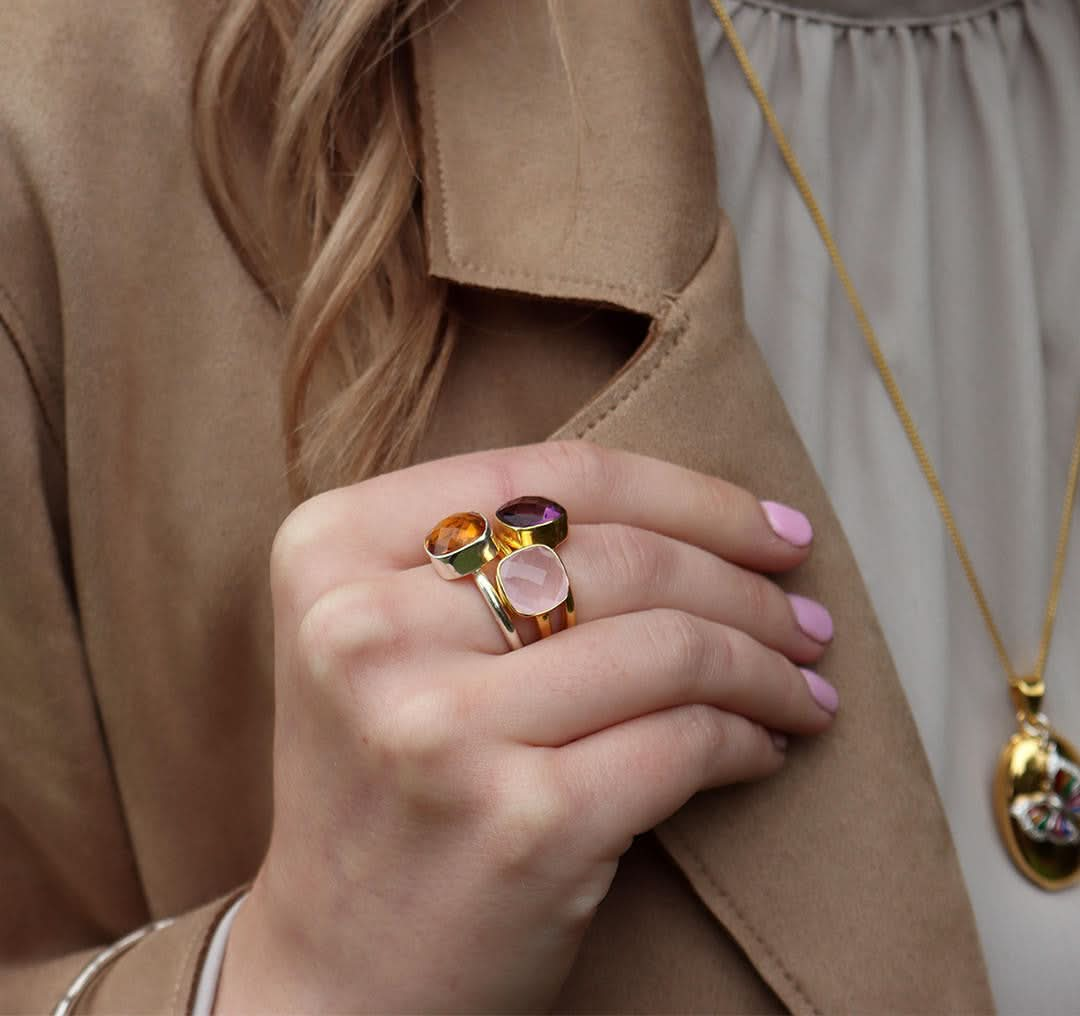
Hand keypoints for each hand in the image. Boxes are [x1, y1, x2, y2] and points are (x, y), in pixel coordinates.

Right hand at [215, 442, 836, 1012]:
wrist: (338, 971)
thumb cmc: (385, 783)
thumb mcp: (391, 637)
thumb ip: (494, 558)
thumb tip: (702, 520)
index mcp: (331, 552)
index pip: (550, 478)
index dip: (687, 495)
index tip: (767, 526)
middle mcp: (368, 628)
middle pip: (621, 557)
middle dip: (746, 583)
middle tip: (802, 615)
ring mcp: (440, 726)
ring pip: (670, 645)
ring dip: (766, 663)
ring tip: (800, 682)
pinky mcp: (521, 822)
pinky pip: (685, 741)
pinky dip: (747, 737)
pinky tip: (762, 746)